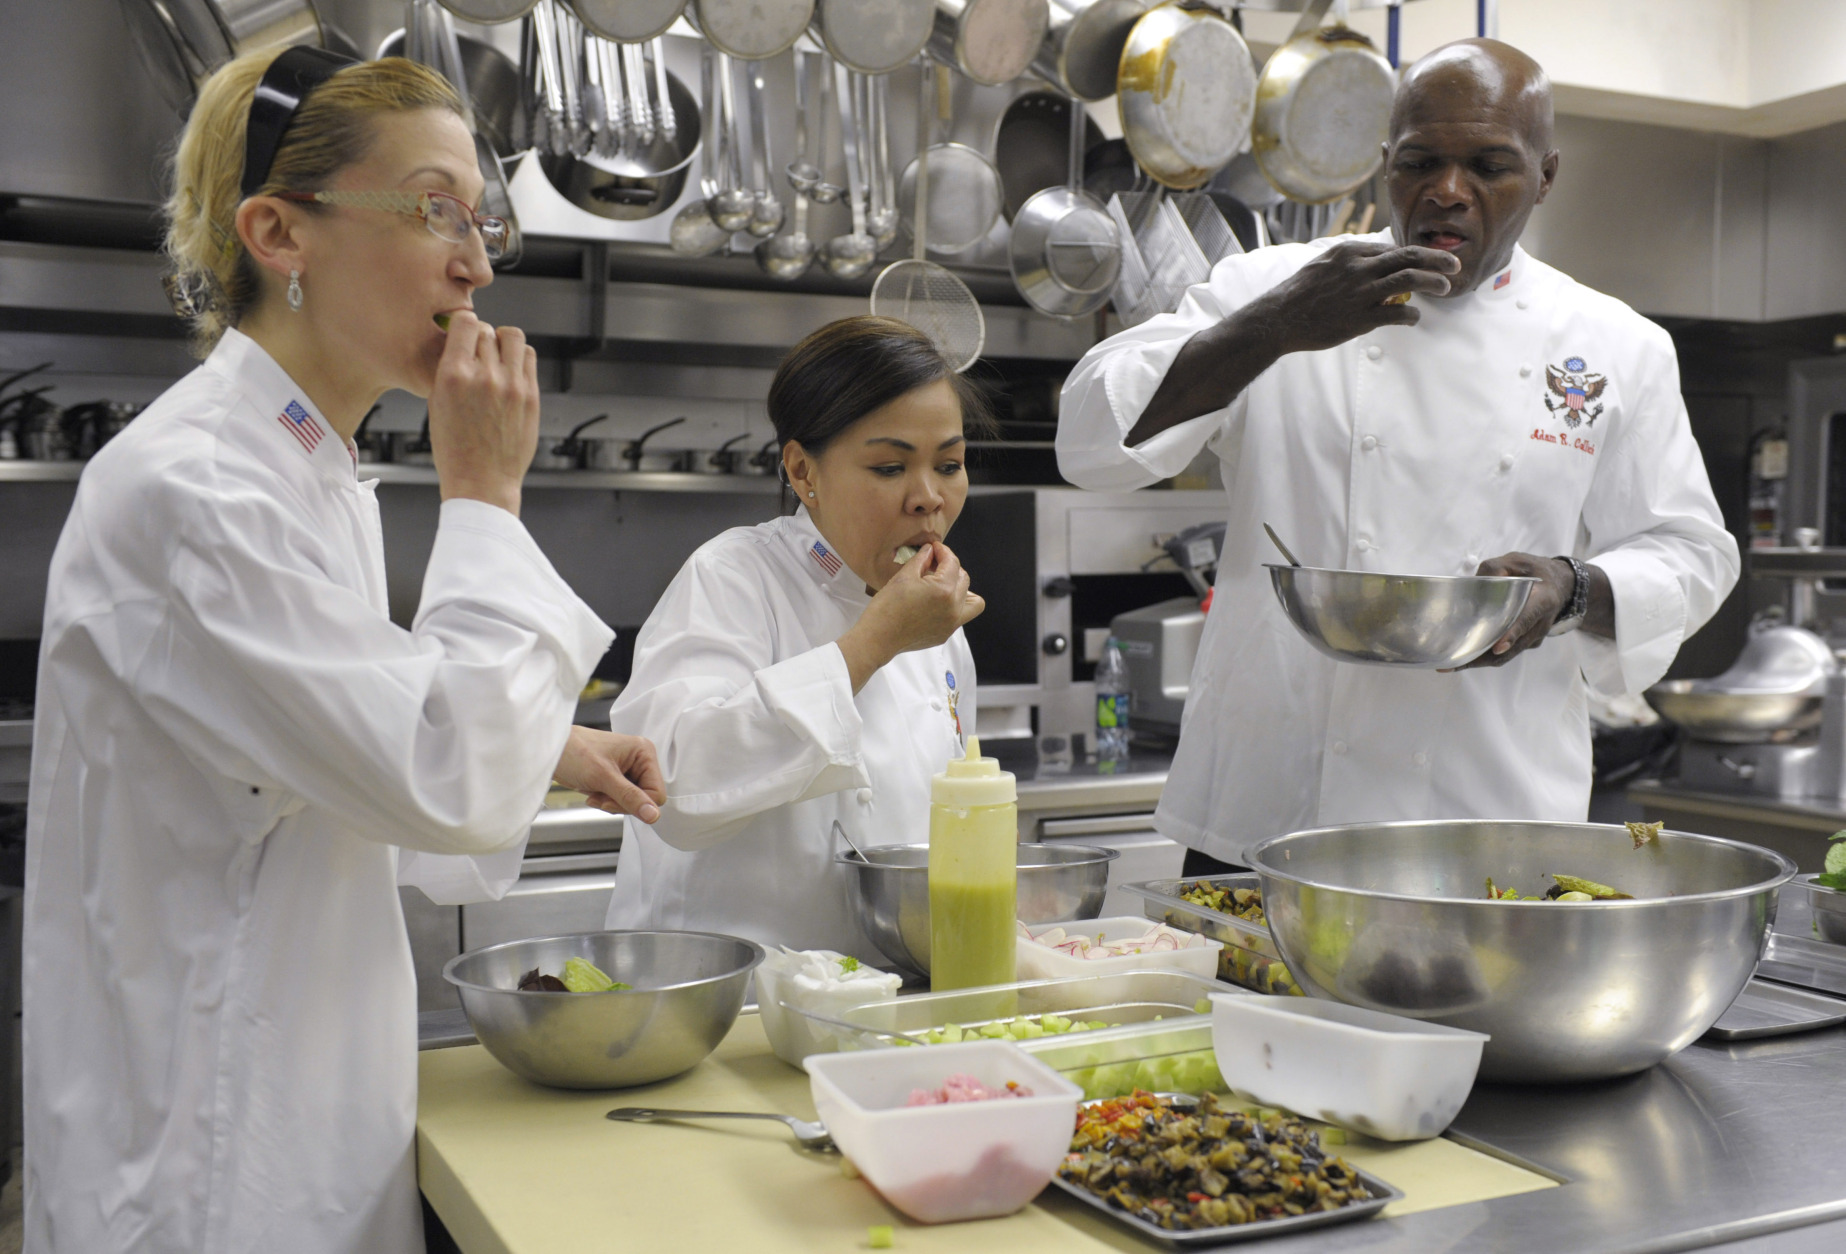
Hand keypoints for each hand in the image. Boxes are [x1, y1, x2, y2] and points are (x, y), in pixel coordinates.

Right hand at [428, 310, 538, 515]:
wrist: (482, 481)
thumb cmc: (455, 448)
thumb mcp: (436, 403)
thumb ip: (448, 368)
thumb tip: (457, 342)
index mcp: (454, 375)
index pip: (466, 322)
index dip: (463, 325)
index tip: (462, 334)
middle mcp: (485, 376)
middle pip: (487, 329)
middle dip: (480, 337)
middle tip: (478, 353)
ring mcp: (512, 385)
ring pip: (513, 336)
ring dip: (503, 341)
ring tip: (498, 357)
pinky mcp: (531, 395)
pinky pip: (529, 357)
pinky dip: (519, 357)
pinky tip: (511, 371)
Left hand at [552, 726, 665, 822]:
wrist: (549, 751)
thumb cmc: (573, 752)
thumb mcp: (603, 777)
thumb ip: (630, 797)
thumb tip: (653, 815)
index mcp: (644, 752)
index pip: (656, 793)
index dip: (636, 803)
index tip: (611, 800)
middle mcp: (640, 760)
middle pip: (645, 798)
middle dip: (621, 802)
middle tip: (600, 795)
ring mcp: (629, 770)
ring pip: (632, 802)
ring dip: (611, 802)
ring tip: (594, 791)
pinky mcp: (617, 778)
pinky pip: (621, 800)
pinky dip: (607, 801)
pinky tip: (593, 792)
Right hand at [836, 542, 984, 691]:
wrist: (878, 637)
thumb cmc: (887, 607)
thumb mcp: (903, 577)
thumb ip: (921, 560)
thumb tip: (930, 551)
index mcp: (944, 590)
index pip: (952, 563)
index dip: (943, 551)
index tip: (934, 548)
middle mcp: (954, 608)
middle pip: (964, 579)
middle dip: (951, 567)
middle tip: (934, 564)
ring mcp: (952, 623)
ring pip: (972, 601)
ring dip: (961, 588)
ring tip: (944, 584)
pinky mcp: (945, 634)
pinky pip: (961, 616)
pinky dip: (955, 605)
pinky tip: (936, 602)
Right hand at [1259, 240, 1461, 353]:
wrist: (1279, 318)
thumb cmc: (1299, 293)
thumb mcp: (1323, 263)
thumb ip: (1349, 259)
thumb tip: (1373, 257)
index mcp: (1350, 251)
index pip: (1392, 248)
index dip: (1415, 254)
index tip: (1428, 260)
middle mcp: (1359, 267)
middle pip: (1408, 256)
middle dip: (1437, 259)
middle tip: (1454, 264)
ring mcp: (1361, 292)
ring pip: (1409, 279)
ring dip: (1433, 282)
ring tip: (1445, 287)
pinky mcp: (1361, 317)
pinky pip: (1397, 312)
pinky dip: (1411, 315)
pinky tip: (1414, 317)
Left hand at [1450, 552, 1574, 669]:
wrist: (1561, 584)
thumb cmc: (1536, 571)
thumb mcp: (1517, 561)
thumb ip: (1496, 568)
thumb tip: (1475, 582)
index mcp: (1543, 600)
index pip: (1526, 619)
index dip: (1511, 634)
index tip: (1498, 647)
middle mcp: (1541, 623)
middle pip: (1512, 647)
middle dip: (1483, 657)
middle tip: (1454, 663)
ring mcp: (1535, 636)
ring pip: (1508, 654)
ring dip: (1481, 661)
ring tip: (1452, 664)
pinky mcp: (1528, 642)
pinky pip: (1508, 653)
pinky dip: (1487, 656)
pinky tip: (1464, 656)